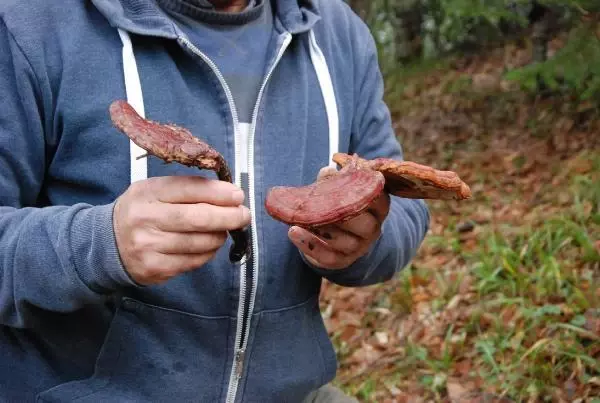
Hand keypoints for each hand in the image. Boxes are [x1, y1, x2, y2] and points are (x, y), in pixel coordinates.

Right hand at [113, 176, 249, 284]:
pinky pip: (193, 261)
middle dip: (228, 217)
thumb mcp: (155, 190)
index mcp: (147, 192)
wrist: (106, 244)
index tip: (238, 195)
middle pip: (197, 218)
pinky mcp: (154, 268)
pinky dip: (208, 253)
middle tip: (244, 215)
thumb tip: (229, 194)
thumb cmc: (142, 212)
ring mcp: (148, 246)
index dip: (218, 193)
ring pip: (199, 243)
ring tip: (223, 230)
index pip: (189, 189)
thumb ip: (188, 189)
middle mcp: (145, 218)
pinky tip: (208, 246)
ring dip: (219, 236)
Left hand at [288, 167, 389, 269]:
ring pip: (346, 243)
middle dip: (344, 214)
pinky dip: (309, 244)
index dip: (366, 192)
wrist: (334, 236)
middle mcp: (372, 230)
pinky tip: (293, 231)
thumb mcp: (340, 190)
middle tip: (322, 204)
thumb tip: (327, 171)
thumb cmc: (340, 205)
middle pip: (365, 225)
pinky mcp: (342, 261)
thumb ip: (334, 180)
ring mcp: (359, 248)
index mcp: (378, 209)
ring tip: (300, 218)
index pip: (380, 201)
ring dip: (323, 230)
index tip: (349, 181)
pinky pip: (328, 256)